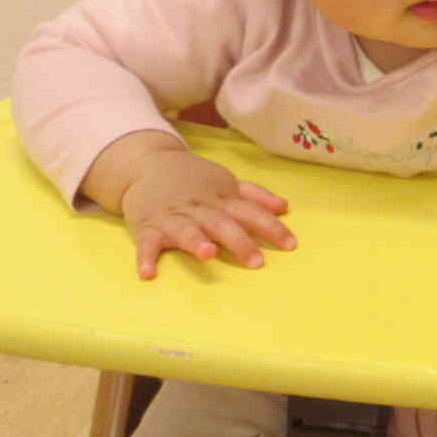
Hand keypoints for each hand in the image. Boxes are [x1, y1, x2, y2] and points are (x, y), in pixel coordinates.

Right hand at [88, 132, 295, 278]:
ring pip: (186, 230)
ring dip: (196, 241)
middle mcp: (199, 208)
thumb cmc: (193, 179)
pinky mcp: (146, 226)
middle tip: (256, 262)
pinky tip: (148, 273)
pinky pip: (146, 243)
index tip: (291, 244)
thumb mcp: (225, 182)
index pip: (251, 212)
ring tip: (207, 253)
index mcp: (221, 199)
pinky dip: (145, 258)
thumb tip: (285, 207)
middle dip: (239, 241)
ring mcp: (172, 217)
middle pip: (222, 224)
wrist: (147, 162)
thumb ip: (254, 196)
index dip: (271, 227)